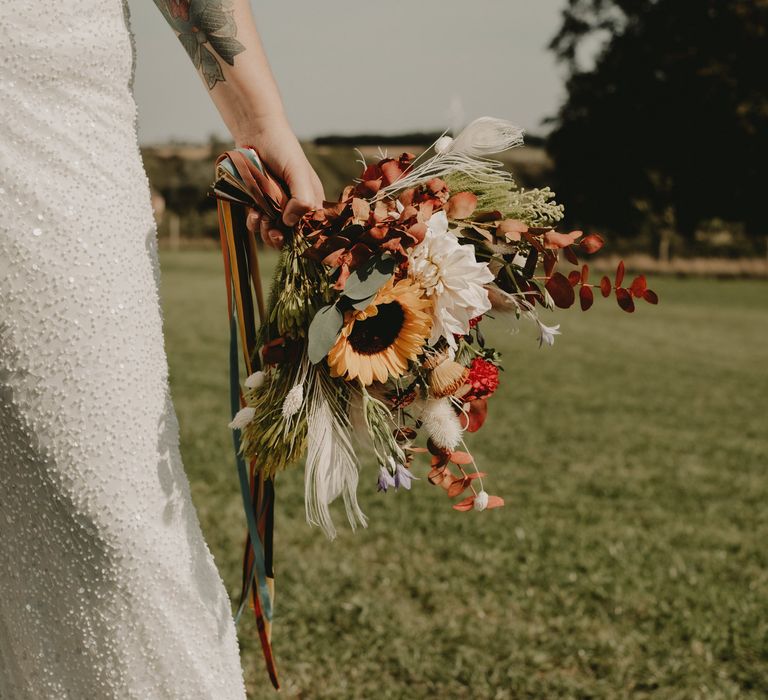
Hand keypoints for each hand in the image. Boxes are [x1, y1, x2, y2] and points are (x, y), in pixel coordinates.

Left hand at [240, 117, 323, 248]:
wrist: (255, 132)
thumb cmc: (282, 148)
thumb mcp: (298, 172)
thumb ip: (302, 199)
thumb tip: (290, 223)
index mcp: (311, 201)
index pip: (311, 230)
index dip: (301, 238)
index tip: (291, 235)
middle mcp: (295, 207)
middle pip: (291, 236)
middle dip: (281, 238)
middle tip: (274, 233)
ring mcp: (276, 207)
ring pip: (272, 233)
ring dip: (266, 232)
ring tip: (261, 218)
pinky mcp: (259, 205)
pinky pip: (257, 224)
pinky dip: (254, 223)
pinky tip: (253, 213)